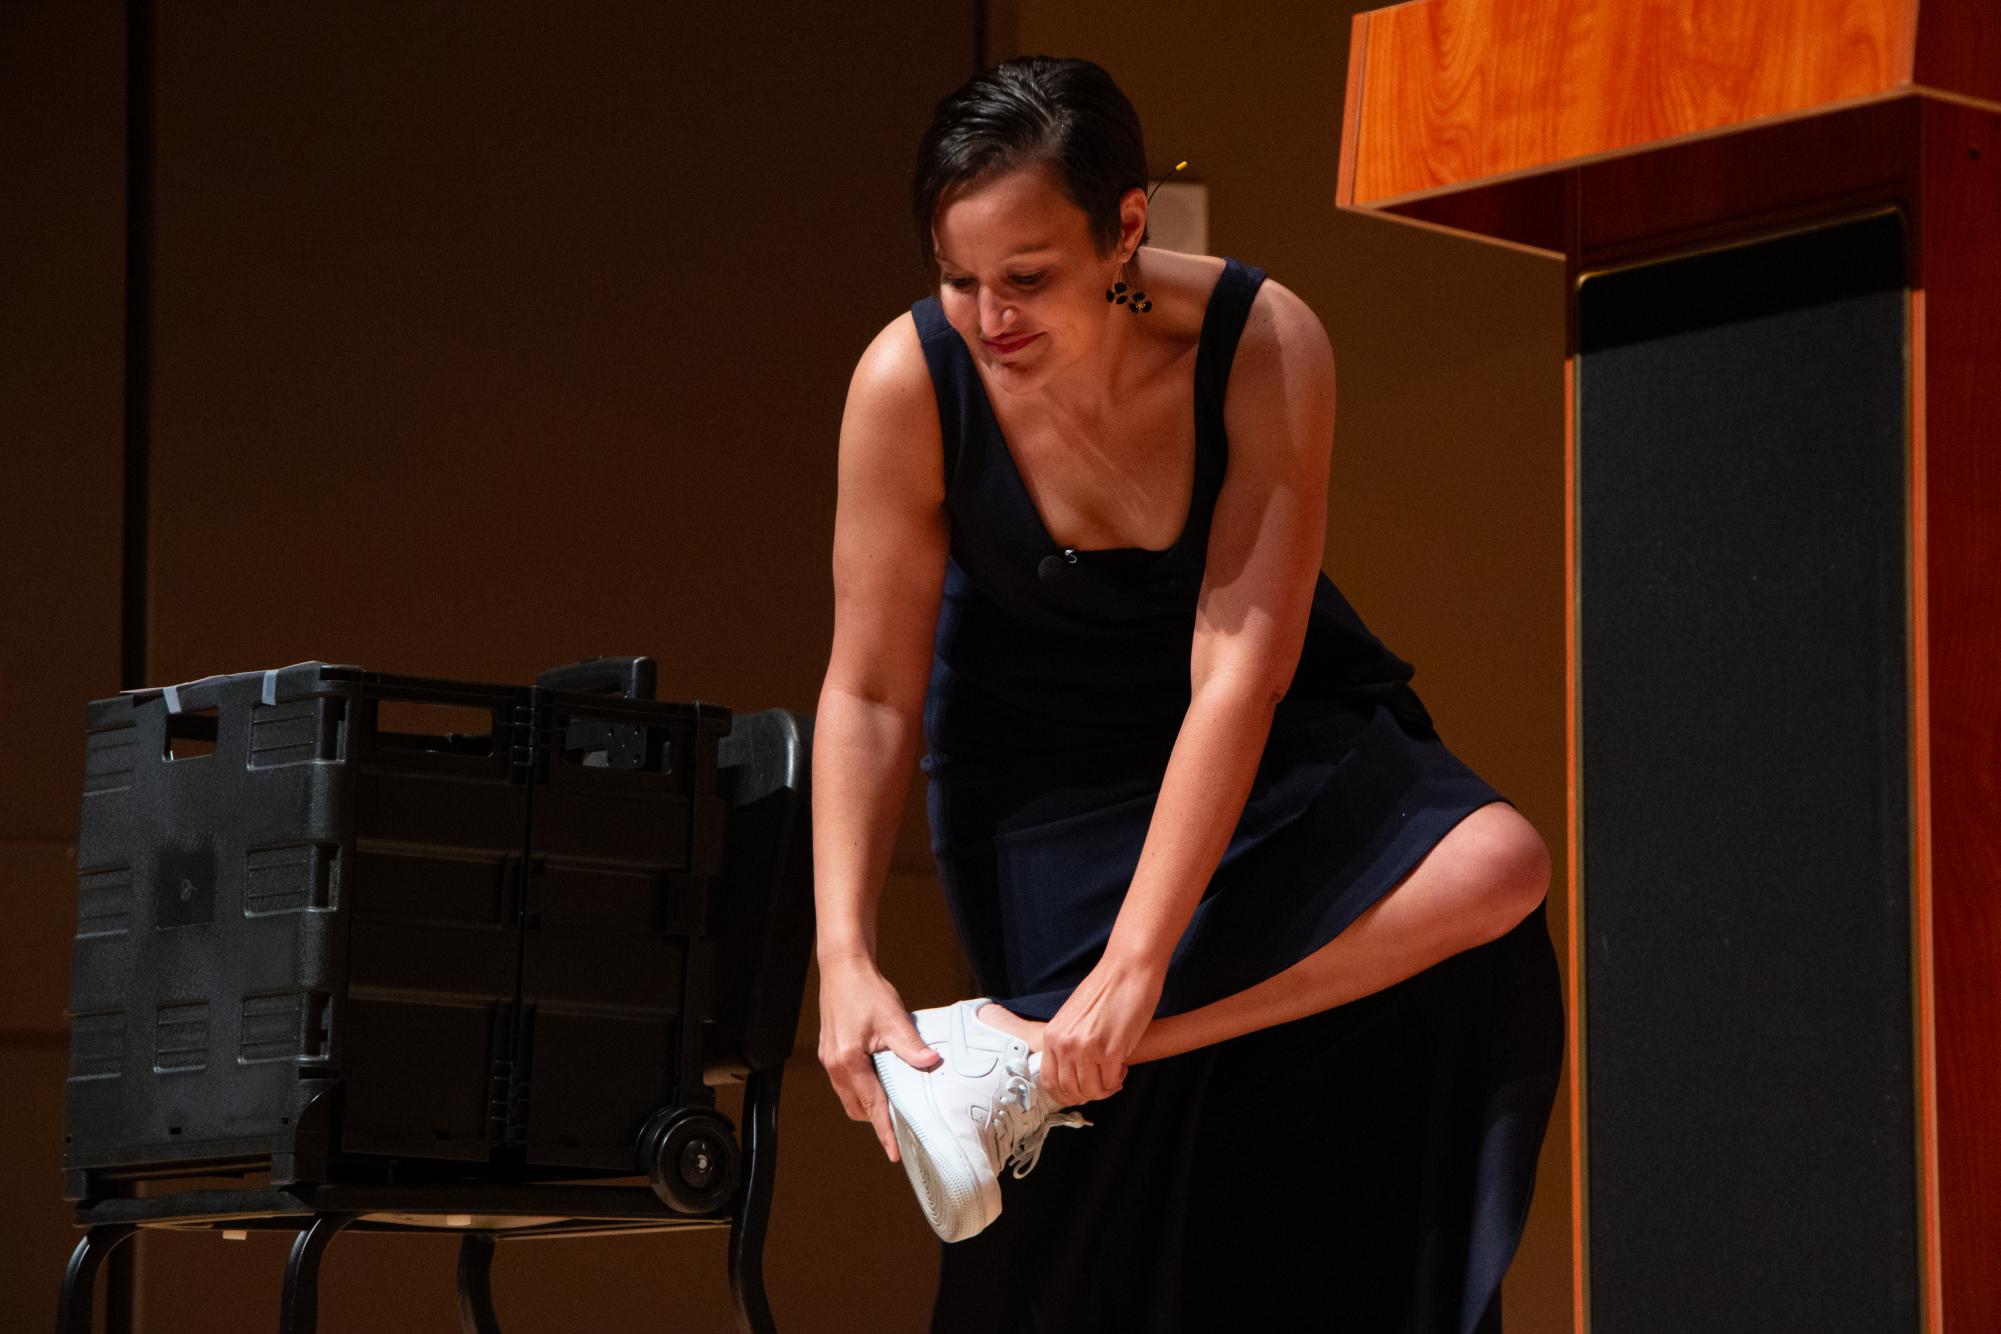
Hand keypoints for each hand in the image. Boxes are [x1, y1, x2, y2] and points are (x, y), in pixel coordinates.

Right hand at [815, 953, 942, 1162]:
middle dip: (877, 1118)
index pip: (872, 1105)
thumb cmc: (865, 989)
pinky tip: (880, 1079)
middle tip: (904, 1122)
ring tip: (894, 1101)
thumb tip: (932, 1063)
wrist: (843, 967)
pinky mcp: (831, 1052)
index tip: (894, 1153)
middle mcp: (835, 1065)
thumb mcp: (893, 1017)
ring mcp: (830, 1059)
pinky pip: (846, 1083)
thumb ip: (911, 1045)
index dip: (885, 1131)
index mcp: (849, 1060)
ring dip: (869, 1102)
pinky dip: (862, 1088)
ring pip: (850, 1097)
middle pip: (857, 1107)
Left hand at [1036, 955, 1164, 1107]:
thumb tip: (1071, 1073)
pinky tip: (1122, 1064)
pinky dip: (1117, 1079)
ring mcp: (1087, 1049)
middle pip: (1070, 1091)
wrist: (1127, 969)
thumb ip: (1067, 1043)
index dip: (1066, 1094)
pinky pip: (1110, 1083)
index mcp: (1053, 1035)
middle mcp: (1065, 1044)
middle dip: (1089, 1093)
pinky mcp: (1111, 1051)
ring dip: (1105, 1088)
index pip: (1049, 1082)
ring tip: (1113, 1070)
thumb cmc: (1105, 990)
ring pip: (1091, 1091)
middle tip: (1101, 1082)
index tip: (1080, 1091)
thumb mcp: (1072, 1018)